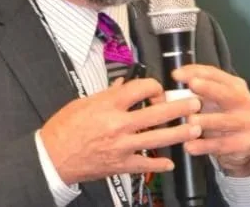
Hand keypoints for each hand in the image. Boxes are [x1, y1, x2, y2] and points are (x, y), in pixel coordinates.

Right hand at [40, 77, 202, 183]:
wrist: (53, 156)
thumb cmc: (65, 126)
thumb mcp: (85, 101)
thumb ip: (108, 94)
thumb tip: (122, 85)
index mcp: (109, 104)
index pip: (141, 88)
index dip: (154, 86)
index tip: (157, 89)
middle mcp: (119, 124)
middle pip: (157, 113)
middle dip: (180, 107)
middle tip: (195, 104)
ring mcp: (123, 146)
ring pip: (159, 139)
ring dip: (180, 133)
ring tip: (195, 129)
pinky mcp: (121, 165)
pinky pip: (146, 164)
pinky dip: (160, 164)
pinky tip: (170, 162)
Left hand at [173, 64, 249, 176]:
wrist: (240, 144)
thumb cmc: (218, 114)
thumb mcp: (209, 99)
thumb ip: (193, 90)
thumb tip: (168, 87)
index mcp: (235, 85)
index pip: (214, 74)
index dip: (195, 72)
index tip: (176, 74)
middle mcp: (245, 101)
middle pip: (226, 92)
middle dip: (208, 88)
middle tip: (192, 85)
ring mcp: (248, 122)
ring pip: (225, 120)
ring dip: (206, 120)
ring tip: (190, 121)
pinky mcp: (246, 143)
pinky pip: (222, 145)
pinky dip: (204, 146)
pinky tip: (190, 146)